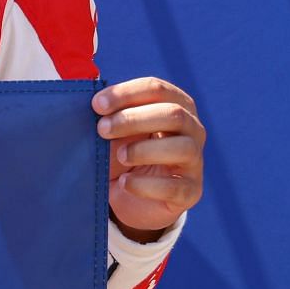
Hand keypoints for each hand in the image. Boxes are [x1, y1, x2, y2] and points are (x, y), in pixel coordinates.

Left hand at [94, 76, 204, 240]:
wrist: (133, 198)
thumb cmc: (125, 153)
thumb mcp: (116, 131)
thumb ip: (109, 115)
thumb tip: (93, 105)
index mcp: (176, 104)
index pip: (157, 89)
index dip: (126, 94)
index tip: (97, 105)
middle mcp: (193, 129)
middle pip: (173, 114)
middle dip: (133, 119)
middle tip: (102, 129)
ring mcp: (195, 161)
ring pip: (182, 147)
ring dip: (144, 150)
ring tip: (120, 157)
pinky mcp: (191, 191)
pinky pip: (174, 186)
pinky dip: (146, 185)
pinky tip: (125, 183)